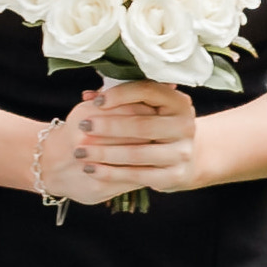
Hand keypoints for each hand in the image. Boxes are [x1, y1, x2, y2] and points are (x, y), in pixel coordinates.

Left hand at [54, 79, 202, 202]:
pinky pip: (137, 175)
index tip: (95, 101)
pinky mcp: (175, 176)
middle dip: (108, 126)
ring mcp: (182, 152)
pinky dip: (111, 173)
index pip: (148, 91)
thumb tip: (88, 95)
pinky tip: (91, 169)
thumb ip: (119, 100)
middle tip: (82, 126)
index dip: (120, 94)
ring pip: (137, 153)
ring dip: (105, 153)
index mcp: (179, 102)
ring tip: (80, 152)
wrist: (182, 158)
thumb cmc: (154, 125)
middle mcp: (185, 126)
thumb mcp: (145, 109)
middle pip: (142, 125)